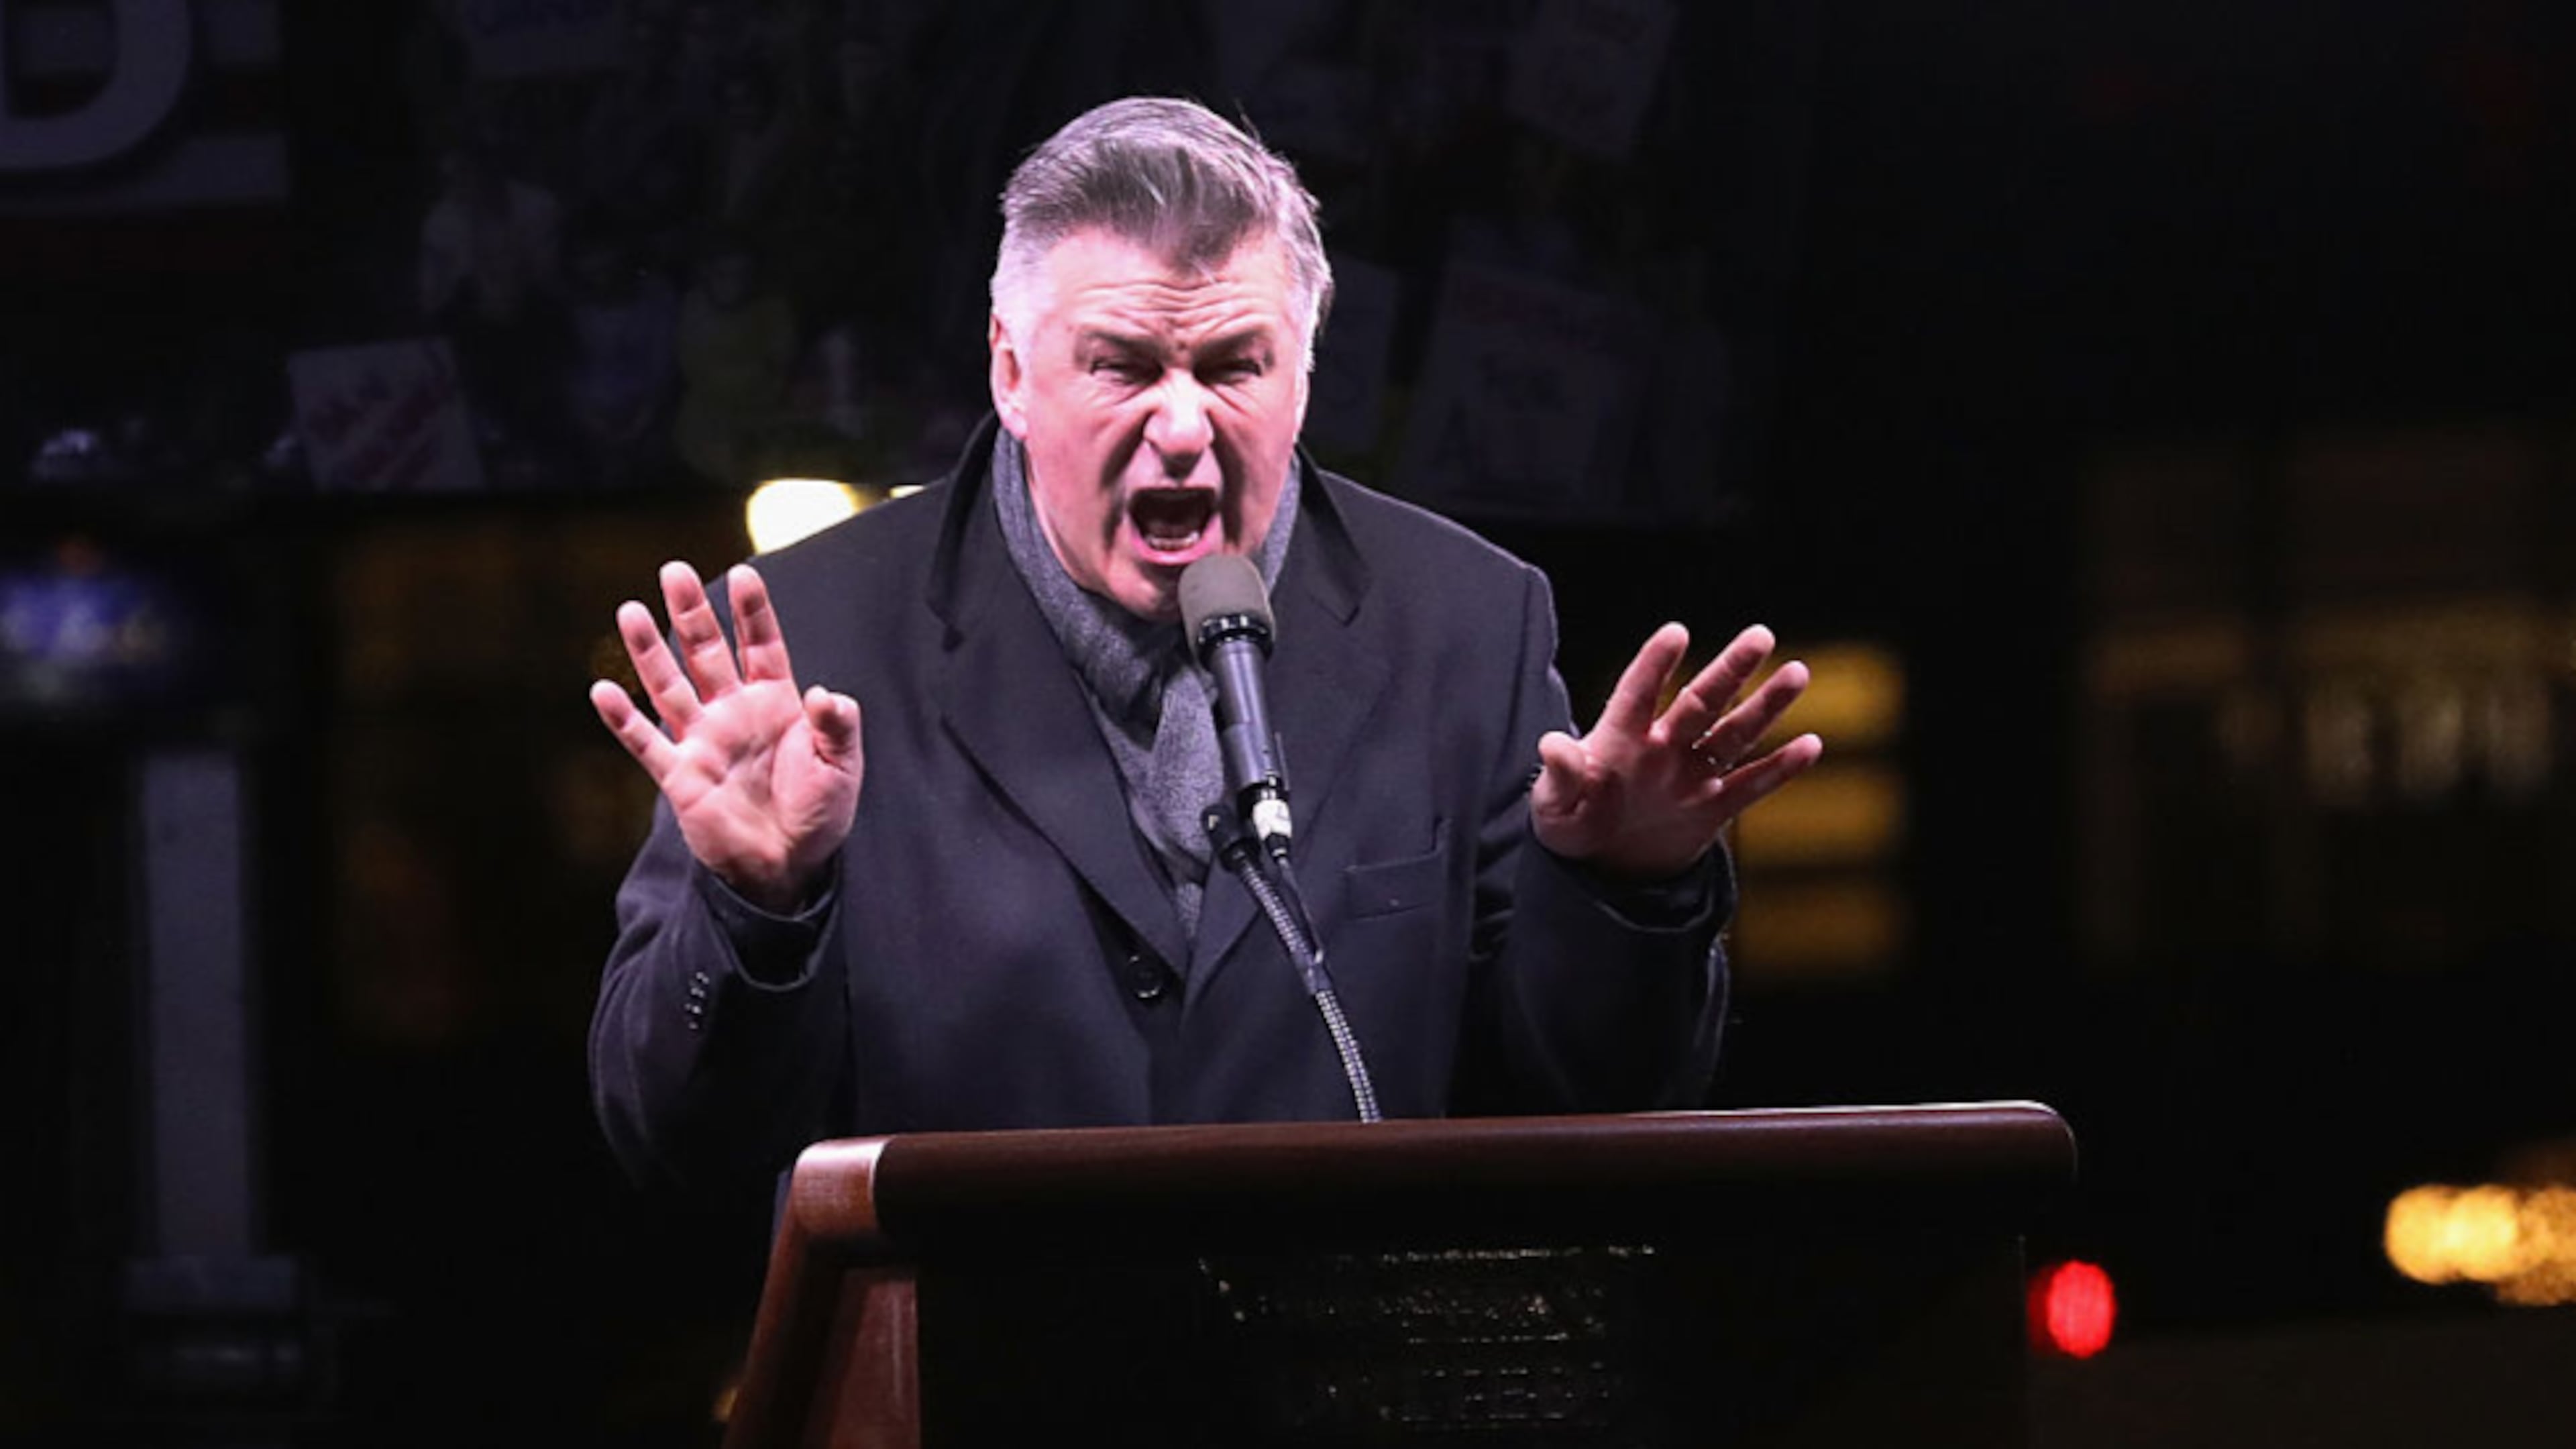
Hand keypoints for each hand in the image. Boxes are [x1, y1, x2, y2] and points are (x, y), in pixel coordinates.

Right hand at [591, 562, 863, 910]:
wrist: (788, 867)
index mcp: (776, 702)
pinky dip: (624, 720)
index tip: (744, 573)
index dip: (752, 612)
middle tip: (674, 570)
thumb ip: (838, 726)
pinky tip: (603, 690)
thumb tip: (829, 692)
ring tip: (630, 611)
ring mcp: (703, 741)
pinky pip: (646, 743)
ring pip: (669, 686)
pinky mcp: (680, 776)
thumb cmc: (819, 813)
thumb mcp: (841, 767)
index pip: (761, 645)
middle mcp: (734, 712)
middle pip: (707, 652)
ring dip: (650, 651)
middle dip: (691, 612)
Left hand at [1532, 623, 1820, 881]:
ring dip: (1765, 707)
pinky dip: (1779, 769)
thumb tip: (1553, 744)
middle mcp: (1662, 748)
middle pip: (1701, 702)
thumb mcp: (1553, 806)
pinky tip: (1811, 745)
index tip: (1677, 632)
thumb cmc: (1570, 822)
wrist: (1601, 864)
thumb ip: (1560, 776)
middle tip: (1760, 635)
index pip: (1638, 693)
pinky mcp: (1713, 809)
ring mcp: (1691, 775)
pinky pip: (1750, 786)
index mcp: (1619, 739)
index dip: (1654, 664)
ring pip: (1734, 734)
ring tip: (1797, 673)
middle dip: (1729, 670)